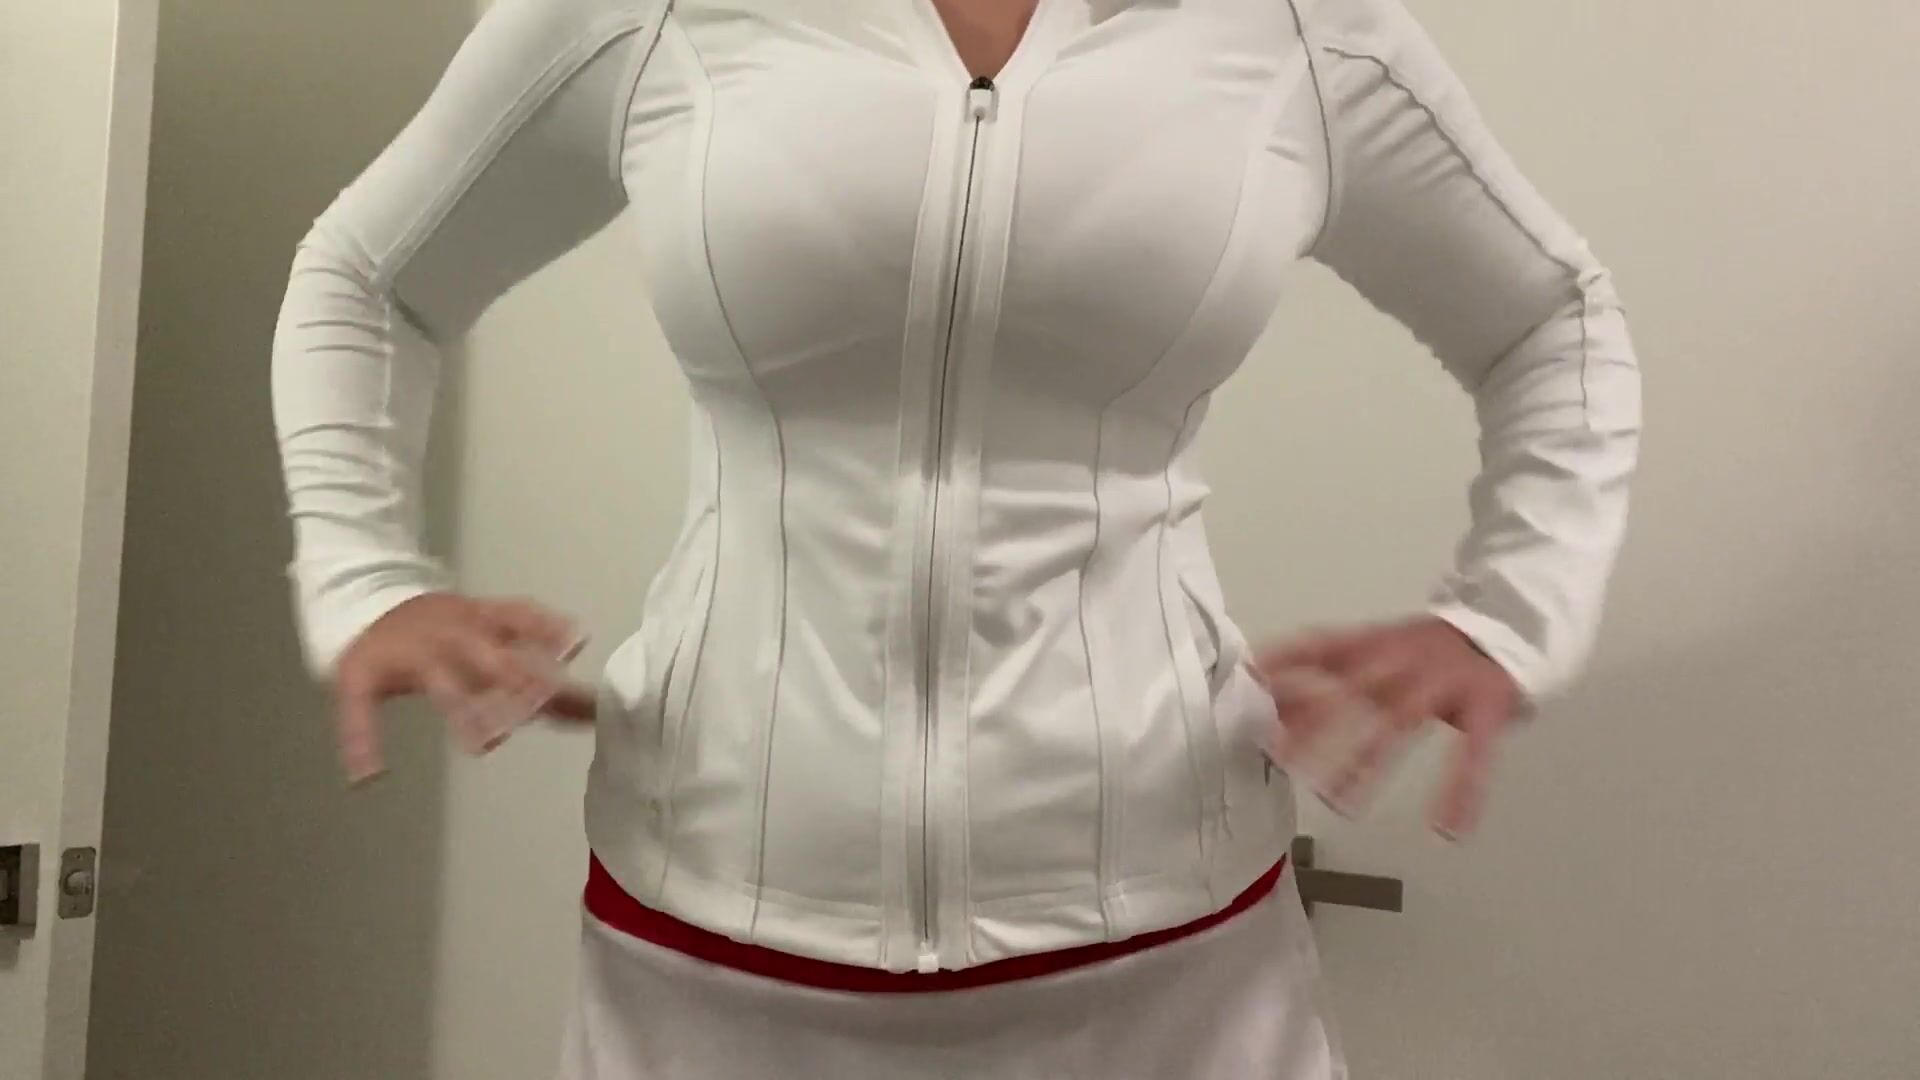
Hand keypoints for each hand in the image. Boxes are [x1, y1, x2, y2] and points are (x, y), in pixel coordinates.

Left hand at [331, 592, 593, 784]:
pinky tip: (579, 639)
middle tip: (548, 712)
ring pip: (516, 639)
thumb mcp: (354, 690)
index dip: (468, 718)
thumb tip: (366, 780)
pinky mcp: (490, 610)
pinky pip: (522, 612)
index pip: (450, 692)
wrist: (374, 599)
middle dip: (522, 688)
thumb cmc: (373, 654)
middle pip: (494, 663)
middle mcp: (456, 639)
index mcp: (423, 660)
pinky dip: (549, 624)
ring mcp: (477, 622)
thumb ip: (361, 732)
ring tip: (579, 685)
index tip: (485, 746)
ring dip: (546, 660)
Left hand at [1251, 615, 1521, 839]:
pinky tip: (1448, 826)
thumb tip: (1258, 685)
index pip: (1320, 646)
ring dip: (1369, 762)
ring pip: (1401, 722)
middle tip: (1282, 758)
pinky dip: (1461, 789)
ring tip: (1341, 804)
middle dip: (1316, 723)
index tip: (1250, 684)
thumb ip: (1321, 667)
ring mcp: (1445, 679)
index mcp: (1373, 643)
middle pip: (1353, 689)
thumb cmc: (1423, 649)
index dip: (1284, 661)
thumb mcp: (1372, 648)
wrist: (1504, 626)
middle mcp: (1404, 658)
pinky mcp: (1485, 704)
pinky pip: (1473, 752)